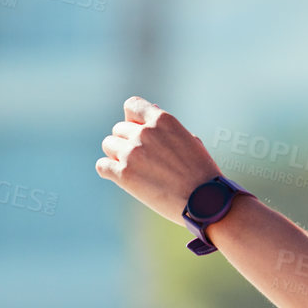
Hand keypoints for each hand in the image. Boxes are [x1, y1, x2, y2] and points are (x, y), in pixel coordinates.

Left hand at [95, 96, 223, 227]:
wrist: (205, 202)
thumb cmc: (202, 173)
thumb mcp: (189, 140)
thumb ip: (166, 128)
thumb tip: (150, 112)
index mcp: (163, 120)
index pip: (132, 106)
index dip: (132, 119)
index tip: (138, 131)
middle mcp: (145, 132)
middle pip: (118, 129)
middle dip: (126, 142)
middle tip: (141, 160)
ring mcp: (132, 152)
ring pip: (108, 145)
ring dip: (116, 155)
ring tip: (133, 170)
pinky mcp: (124, 174)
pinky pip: (102, 166)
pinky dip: (108, 171)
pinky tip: (122, 178)